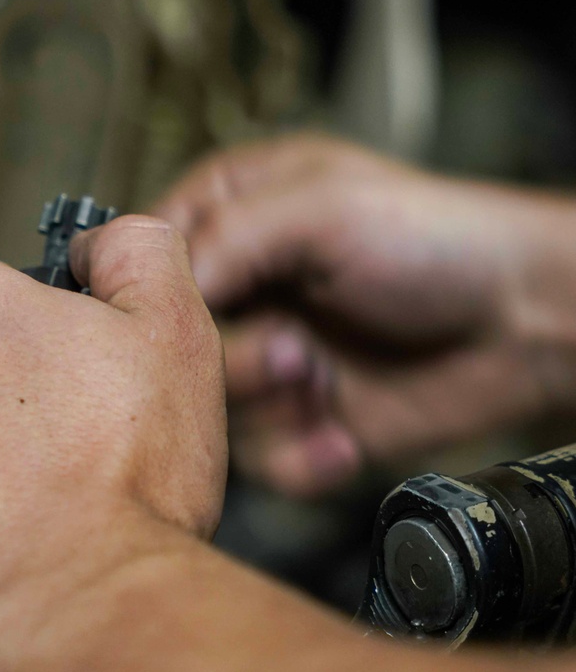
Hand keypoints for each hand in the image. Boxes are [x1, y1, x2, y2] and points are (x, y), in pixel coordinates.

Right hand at [155, 134, 575, 496]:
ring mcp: (270, 363)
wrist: (524, 322)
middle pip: (169, 350)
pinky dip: (300, 459)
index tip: (183, 317)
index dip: (154, 296)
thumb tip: (160, 285)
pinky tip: (340, 436)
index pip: (147, 262)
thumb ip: (228, 238)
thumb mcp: (323, 208)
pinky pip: (260, 464)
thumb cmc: (441, 240)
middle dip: (227, 362)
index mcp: (235, 221)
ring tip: (322, 384)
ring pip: (208, 413)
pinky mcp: (302, 424)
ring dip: (269, 409)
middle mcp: (246, 294)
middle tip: (287, 351)